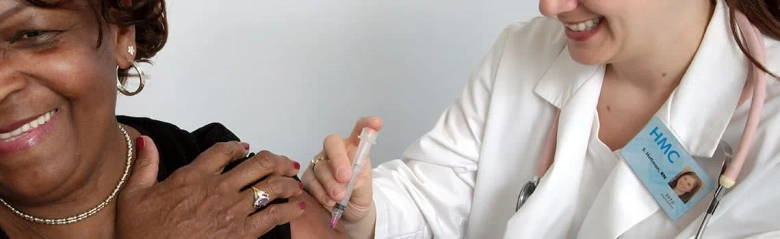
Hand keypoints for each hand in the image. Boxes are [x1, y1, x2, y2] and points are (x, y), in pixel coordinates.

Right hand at [115, 137, 305, 238]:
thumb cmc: (141, 231)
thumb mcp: (134, 195)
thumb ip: (145, 166)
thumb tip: (145, 141)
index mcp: (194, 176)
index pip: (224, 151)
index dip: (238, 147)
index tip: (245, 148)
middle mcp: (218, 188)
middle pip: (258, 163)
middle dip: (276, 161)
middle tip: (284, 164)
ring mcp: (233, 210)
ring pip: (271, 186)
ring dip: (287, 183)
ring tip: (295, 185)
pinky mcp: (243, 232)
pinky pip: (273, 215)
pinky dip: (289, 210)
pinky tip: (297, 208)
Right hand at [301, 117, 382, 223]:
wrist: (348, 215)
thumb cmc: (358, 196)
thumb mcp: (364, 191)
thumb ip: (359, 183)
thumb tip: (349, 180)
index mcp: (354, 150)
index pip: (359, 132)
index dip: (366, 125)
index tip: (376, 123)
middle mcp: (335, 152)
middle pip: (332, 143)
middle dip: (338, 159)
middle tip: (345, 177)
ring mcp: (320, 163)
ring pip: (320, 166)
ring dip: (330, 183)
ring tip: (339, 197)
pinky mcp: (308, 177)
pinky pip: (310, 180)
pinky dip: (320, 192)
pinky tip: (329, 201)